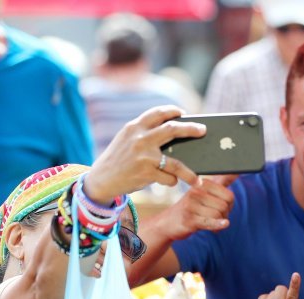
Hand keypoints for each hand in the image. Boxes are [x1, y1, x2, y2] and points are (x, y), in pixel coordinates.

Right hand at [85, 106, 205, 202]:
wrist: (101, 179)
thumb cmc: (119, 159)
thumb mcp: (127, 139)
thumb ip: (145, 133)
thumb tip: (176, 134)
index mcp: (135, 127)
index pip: (158, 113)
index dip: (173, 111)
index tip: (184, 113)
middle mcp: (140, 138)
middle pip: (172, 130)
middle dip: (191, 129)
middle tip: (203, 130)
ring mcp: (144, 156)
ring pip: (176, 163)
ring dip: (189, 173)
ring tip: (197, 179)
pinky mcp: (146, 172)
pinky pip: (168, 178)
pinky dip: (172, 181)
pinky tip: (170, 182)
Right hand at [157, 175, 235, 241]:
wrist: (169, 222)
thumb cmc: (191, 206)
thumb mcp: (205, 192)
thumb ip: (222, 182)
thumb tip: (236, 172)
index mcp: (202, 184)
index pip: (228, 195)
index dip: (229, 204)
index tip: (222, 207)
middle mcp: (196, 192)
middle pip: (224, 206)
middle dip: (224, 214)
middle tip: (216, 217)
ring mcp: (192, 205)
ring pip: (218, 215)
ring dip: (219, 222)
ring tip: (211, 222)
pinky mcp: (189, 219)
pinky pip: (210, 221)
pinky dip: (218, 224)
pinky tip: (224, 224)